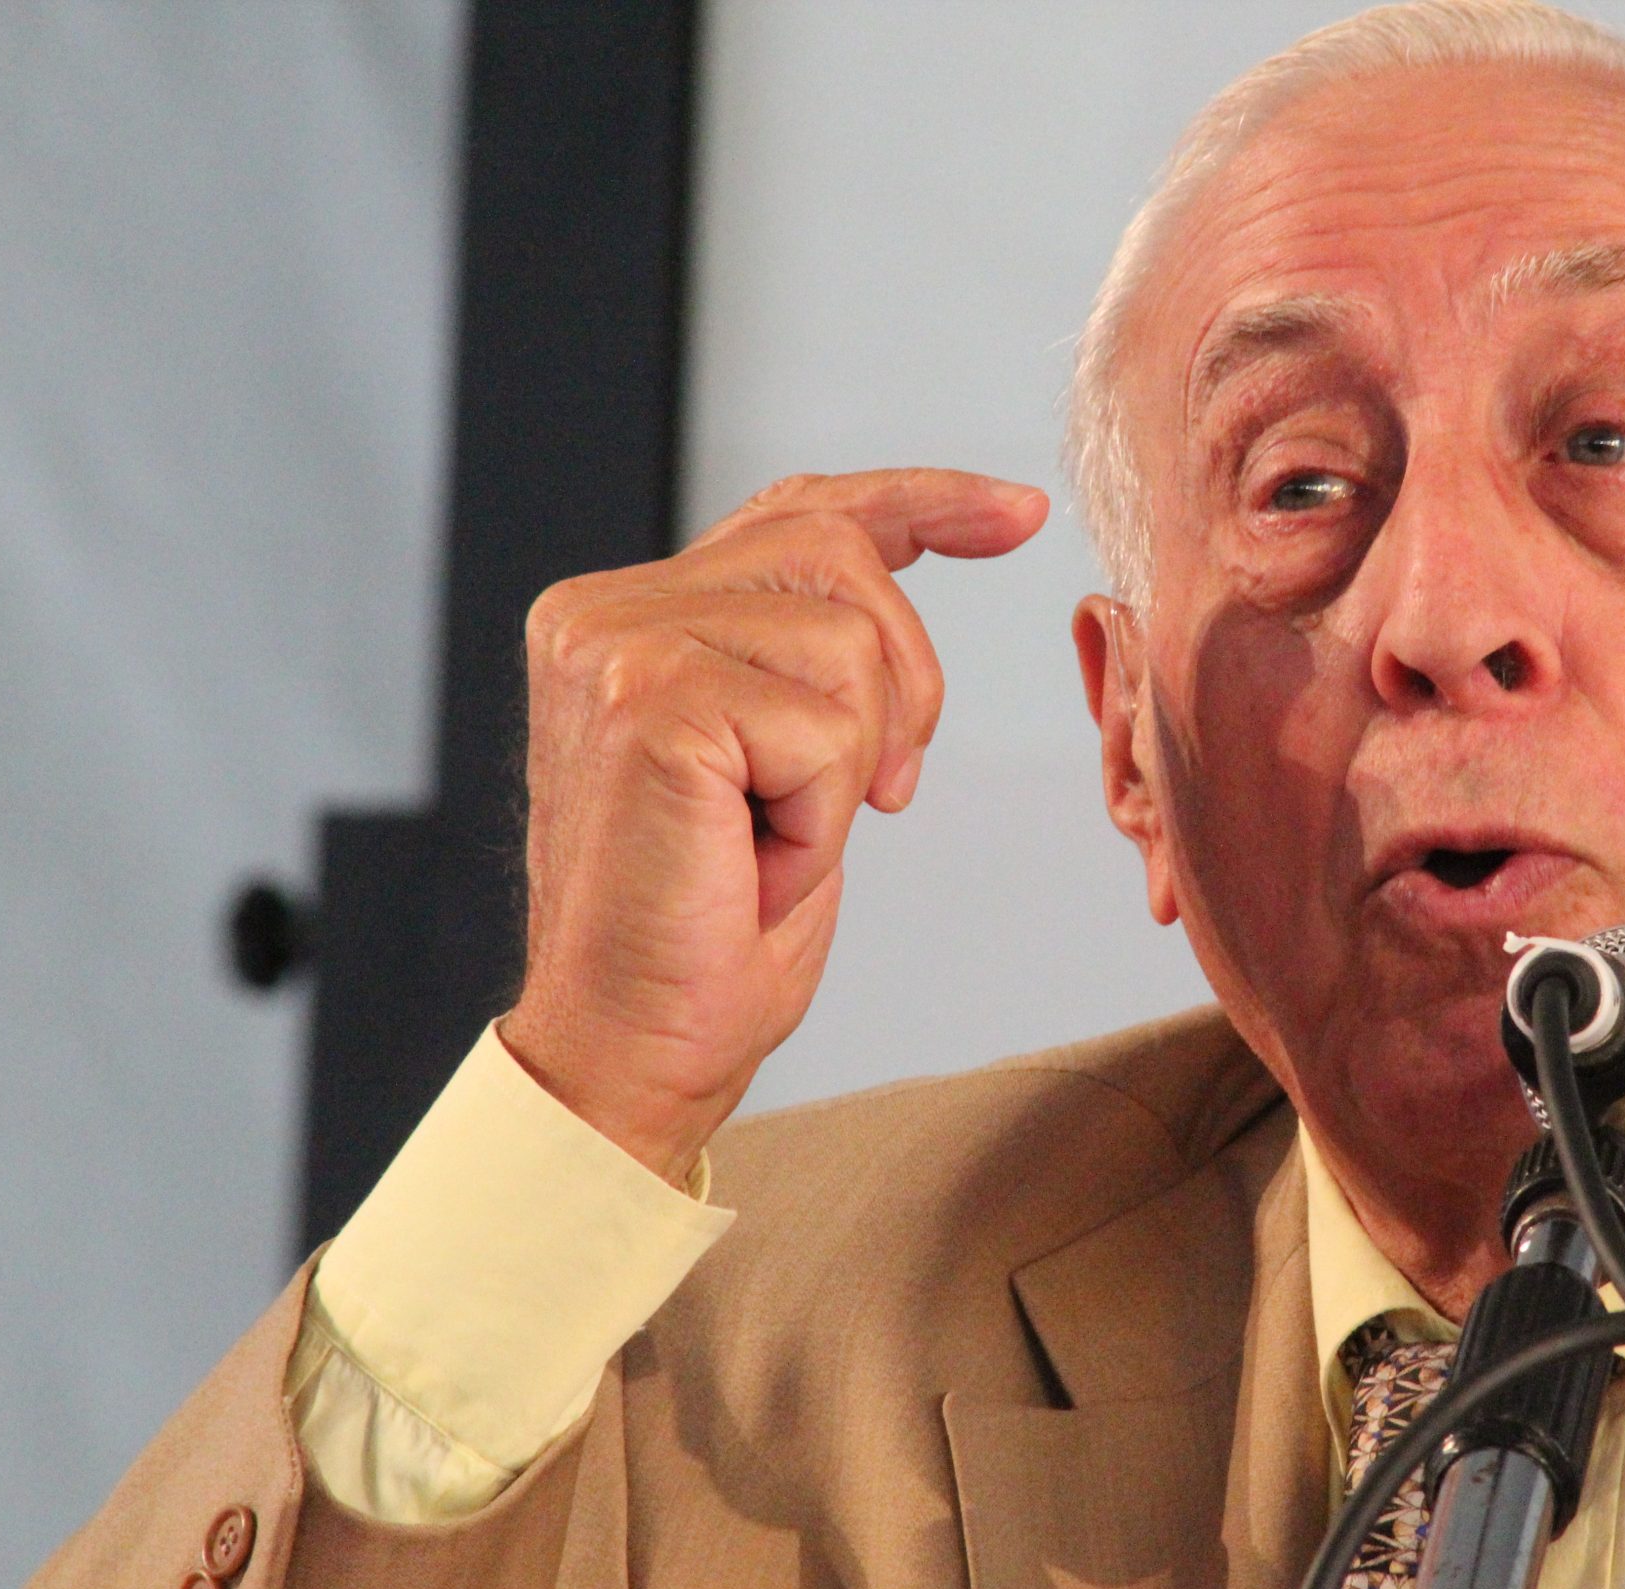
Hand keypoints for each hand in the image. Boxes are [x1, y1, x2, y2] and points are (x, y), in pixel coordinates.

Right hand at [497, 468, 1048, 1180]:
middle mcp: (603, 614)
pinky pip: (826, 728)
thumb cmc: (709, 933)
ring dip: (851, 768)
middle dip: (903, 681)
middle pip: (840, 556)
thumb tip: (896, 568)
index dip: (922, 502)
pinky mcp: (647, 708)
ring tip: (774, 843)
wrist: (632, 1050)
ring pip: (847, 643)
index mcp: (629, 616)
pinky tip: (754, 866)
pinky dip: (822, 818)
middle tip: (870, 795)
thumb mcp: (785, 763)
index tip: (1021, 515)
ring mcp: (615, 651)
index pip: (798, 513)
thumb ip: (806, 658)